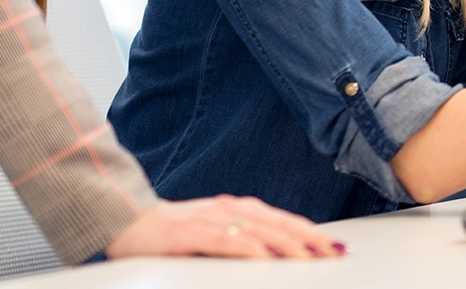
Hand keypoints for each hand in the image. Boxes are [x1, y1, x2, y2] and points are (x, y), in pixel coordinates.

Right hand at [104, 196, 345, 259]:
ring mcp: (211, 219)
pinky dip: (249, 248)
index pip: (283, 221)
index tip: (335, 245)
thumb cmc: (174, 234)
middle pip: (278, 223)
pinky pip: (226, 241)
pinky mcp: (192, 232)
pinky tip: (266, 256)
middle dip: (310, 238)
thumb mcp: (215, 235)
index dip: (310, 232)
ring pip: (259, 230)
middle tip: (336, 251)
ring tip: (312, 255)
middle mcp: (229, 208)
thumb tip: (275, 256)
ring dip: (287, 243)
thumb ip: (242, 240)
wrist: (129, 221)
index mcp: (237, 209)